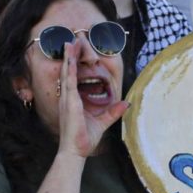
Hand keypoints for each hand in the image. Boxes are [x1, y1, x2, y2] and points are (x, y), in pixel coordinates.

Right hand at [56, 40, 127, 158]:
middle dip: (69, 56)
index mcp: (72, 101)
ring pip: (66, 73)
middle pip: (67, 71)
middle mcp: (67, 98)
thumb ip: (113, 112)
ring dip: (68, 58)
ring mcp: (67, 100)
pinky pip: (69, 83)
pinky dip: (69, 70)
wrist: (74, 151)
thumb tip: (126, 103)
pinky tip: (70, 60)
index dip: (72, 64)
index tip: (74, 51)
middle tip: (71, 40)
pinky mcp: (69, 103)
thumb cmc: (83, 139)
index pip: (72, 78)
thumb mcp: (102, 122)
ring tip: (69, 43)